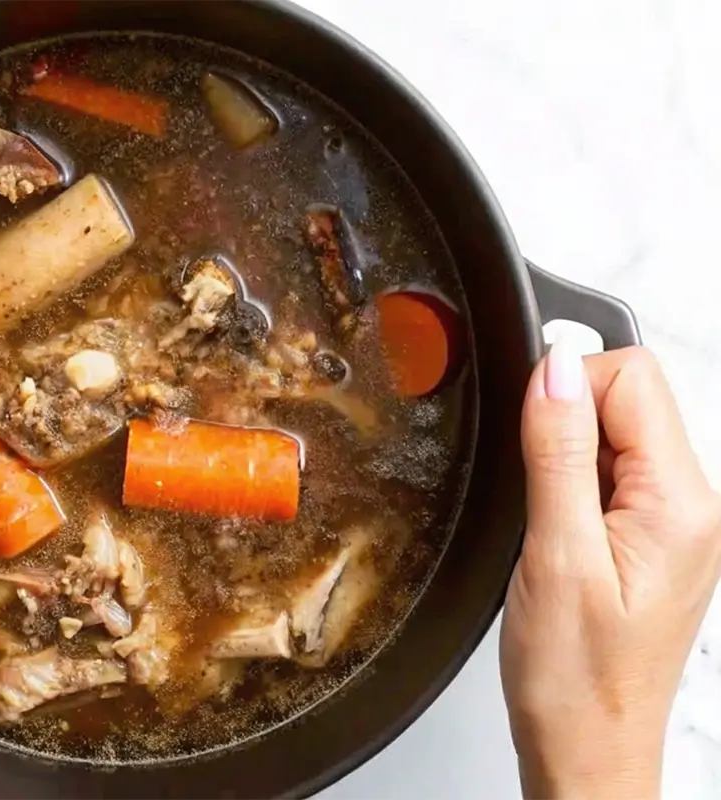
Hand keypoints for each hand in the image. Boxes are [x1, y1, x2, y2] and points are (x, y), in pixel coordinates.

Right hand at [501, 343, 720, 798]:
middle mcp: (691, 505)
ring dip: (565, 457)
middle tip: (539, 493)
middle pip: (628, 397)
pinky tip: (555, 531)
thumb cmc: (577, 677)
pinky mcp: (649, 536)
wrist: (588, 746)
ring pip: (613, 433)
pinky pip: (608, 473)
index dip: (567, 387)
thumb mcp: (555, 556)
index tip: (530, 436)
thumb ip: (557, 453)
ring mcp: (673, 521)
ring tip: (548, 522)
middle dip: (565, 421)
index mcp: (681, 503)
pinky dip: (570, 484)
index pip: (633, 377)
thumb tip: (554, 367)